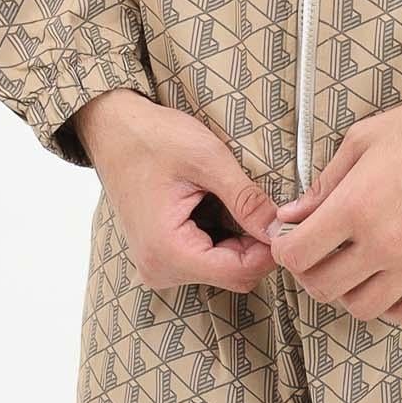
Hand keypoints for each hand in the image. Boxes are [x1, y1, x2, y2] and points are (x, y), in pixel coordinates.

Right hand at [72, 89, 281, 292]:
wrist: (114, 128)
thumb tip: (281, 228)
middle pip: (233, 274)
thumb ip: (246, 198)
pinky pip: (207, 257)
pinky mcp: (162, 255)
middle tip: (269, 203)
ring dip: (242, 238)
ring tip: (241, 197)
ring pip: (223, 267)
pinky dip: (225, 235)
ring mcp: (159, 265)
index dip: (271, 249)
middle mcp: (160, 269)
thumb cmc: (153, 138)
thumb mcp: (207, 159)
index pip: (239, 272)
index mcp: (167, 251)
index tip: (287, 219)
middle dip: (258, 243)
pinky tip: (221, 203)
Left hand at [265, 93, 401, 325]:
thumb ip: (324, 182)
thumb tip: (291, 214)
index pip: (298, 254)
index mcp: (356, 205)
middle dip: (309, 271)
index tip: (288, 238)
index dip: (284, 249)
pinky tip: (388, 278)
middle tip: (315, 253)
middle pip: (323, 287)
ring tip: (352, 265)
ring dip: (348, 291)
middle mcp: (383, 243)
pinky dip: (391, 304)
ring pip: (362, 308)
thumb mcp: (364, 139)